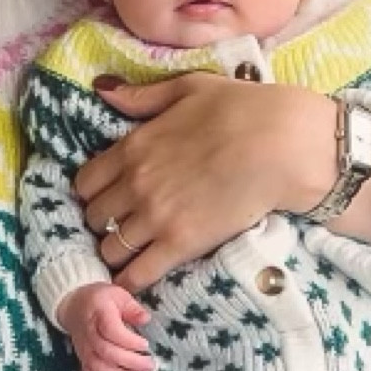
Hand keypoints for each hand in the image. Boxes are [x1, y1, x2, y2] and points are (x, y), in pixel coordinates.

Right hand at [56, 283, 152, 370]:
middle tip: (149, 366)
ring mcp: (84, 350)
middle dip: (131, 362)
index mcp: (98, 313)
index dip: (129, 341)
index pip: (111, 331)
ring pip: (99, 370)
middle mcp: (89, 334)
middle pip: (106, 353)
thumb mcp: (118, 295)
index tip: (146, 345)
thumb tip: (145, 319)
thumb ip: (132, 307)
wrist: (74, 306)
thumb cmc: (101, 300)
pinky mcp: (83, 361)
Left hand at [76, 75, 339, 293]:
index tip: (107, 196)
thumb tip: (104, 92)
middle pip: (93, 217)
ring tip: (131, 253)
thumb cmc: (243, 109)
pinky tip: (132, 283)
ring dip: (116, 252)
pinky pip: (138, 273)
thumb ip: (142, 96)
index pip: (85, 182)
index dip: (93, 192)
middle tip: (121, 225)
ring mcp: (156, 217)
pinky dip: (129, 281)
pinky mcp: (181, 244)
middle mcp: (135, 184)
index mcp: (133, 147)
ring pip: (110, 248)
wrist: (285, 144)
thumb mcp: (188, 87)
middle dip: (102, 223)